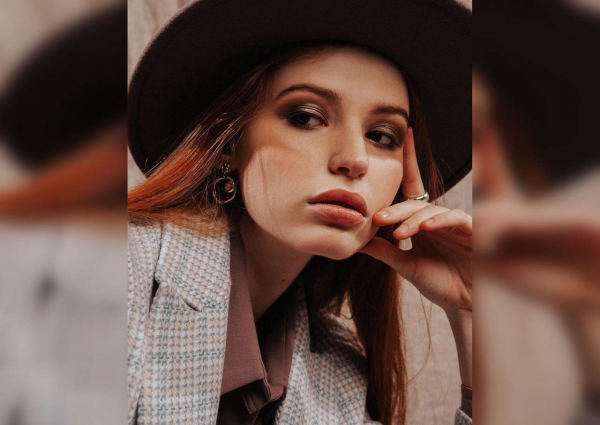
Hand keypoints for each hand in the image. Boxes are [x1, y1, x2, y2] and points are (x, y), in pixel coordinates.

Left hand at [359, 128, 472, 313]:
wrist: (465, 304)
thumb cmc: (440, 282)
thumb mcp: (407, 267)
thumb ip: (386, 253)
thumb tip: (357, 241)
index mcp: (421, 223)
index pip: (411, 190)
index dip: (407, 163)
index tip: (402, 137)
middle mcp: (436, 219)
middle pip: (413, 204)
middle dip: (394, 209)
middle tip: (376, 218)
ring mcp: (454, 223)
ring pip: (430, 211)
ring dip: (411, 220)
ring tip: (396, 231)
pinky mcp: (472, 231)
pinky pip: (454, 219)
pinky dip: (438, 222)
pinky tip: (424, 228)